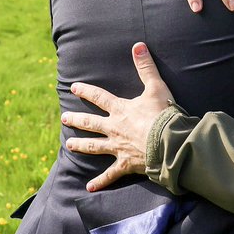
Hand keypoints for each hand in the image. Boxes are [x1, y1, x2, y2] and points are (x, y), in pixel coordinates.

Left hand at [62, 43, 173, 190]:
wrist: (169, 142)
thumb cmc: (164, 114)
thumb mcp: (156, 87)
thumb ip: (146, 67)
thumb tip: (138, 46)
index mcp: (121, 110)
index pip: (99, 98)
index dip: (86, 91)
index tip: (74, 88)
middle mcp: (115, 128)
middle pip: (91, 123)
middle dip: (77, 120)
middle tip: (64, 119)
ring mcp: (118, 147)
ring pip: (95, 146)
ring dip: (81, 145)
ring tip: (69, 145)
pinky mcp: (125, 164)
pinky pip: (110, 175)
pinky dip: (100, 182)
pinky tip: (89, 188)